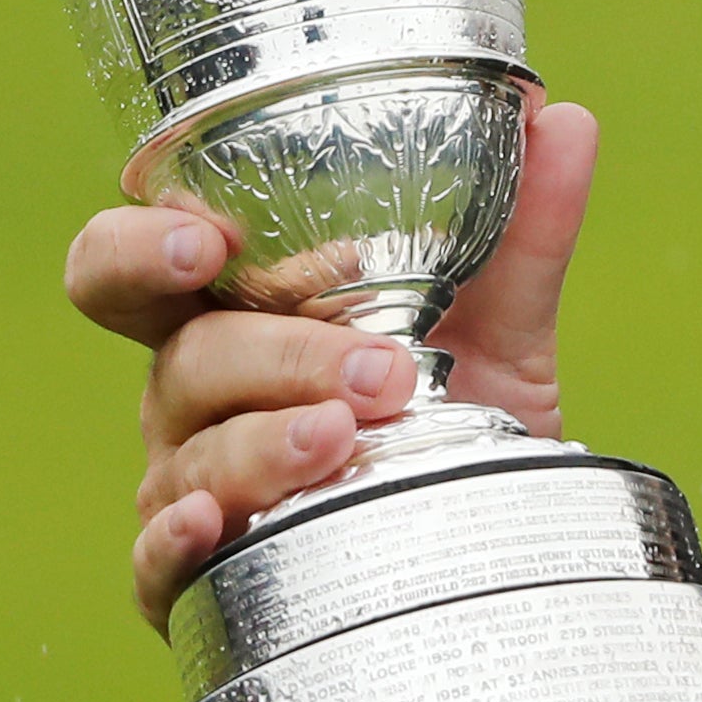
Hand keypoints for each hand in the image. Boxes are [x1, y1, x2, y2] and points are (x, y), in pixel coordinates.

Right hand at [61, 94, 601, 627]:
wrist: (487, 552)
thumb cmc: (451, 420)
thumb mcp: (497, 329)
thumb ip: (521, 231)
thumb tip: (566, 120)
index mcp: (234, 315)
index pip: (135, 263)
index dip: (143, 245)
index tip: (207, 238)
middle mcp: (195, 396)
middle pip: (184, 359)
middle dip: (275, 356)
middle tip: (376, 369)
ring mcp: (188, 487)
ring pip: (188, 458)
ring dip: (265, 446)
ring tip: (352, 438)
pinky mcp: (200, 581)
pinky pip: (157, 566)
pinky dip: (177, 544)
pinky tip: (214, 526)